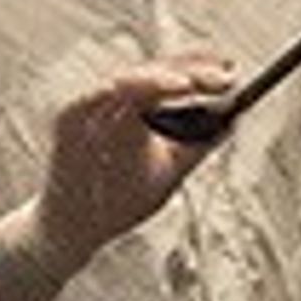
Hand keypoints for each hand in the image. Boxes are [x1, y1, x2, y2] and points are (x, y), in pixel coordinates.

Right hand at [0, 64, 234, 300]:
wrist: (77, 231)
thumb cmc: (120, 200)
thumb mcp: (170, 170)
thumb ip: (198, 144)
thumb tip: (232, 119)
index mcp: (139, 109)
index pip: (171, 76)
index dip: (200, 69)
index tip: (231, 72)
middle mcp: (114, 104)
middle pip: (153, 74)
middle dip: (189, 72)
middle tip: (221, 78)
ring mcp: (90, 112)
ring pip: (123, 83)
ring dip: (155, 80)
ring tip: (186, 83)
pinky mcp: (67, 125)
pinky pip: (84, 102)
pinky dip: (104, 92)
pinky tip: (124, 88)